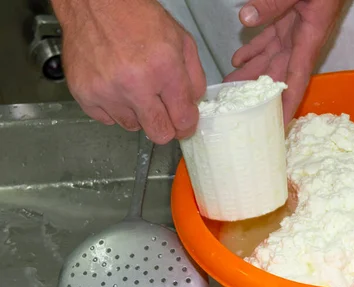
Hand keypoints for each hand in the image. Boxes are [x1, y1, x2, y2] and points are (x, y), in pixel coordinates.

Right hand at [51, 0, 205, 143]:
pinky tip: (117, 87)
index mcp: (163, 68)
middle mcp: (135, 84)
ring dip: (139, 114)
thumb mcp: (181, 41)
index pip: (183, 119)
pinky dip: (115, 108)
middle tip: (164, 112)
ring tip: (135, 88)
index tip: (185, 123)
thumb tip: (193, 106)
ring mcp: (107, 91)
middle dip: (166, 126)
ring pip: (133, 127)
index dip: (187, 124)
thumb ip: (194, 78)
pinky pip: (107, 120)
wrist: (94, 3)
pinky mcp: (85, 95)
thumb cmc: (136, 17)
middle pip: (159, 133)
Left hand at [225, 0, 343, 123]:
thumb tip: (245, 19)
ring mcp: (295, 30)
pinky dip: (253, 49)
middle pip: (277, 74)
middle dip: (259, 93)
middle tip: (237, 109)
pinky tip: (238, 58)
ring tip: (231, 88)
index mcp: (308, 39)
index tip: (278, 126)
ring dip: (251, 73)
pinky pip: (269, 39)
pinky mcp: (289, 19)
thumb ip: (274, 3)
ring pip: (270, 58)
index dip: (287, 105)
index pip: (296, 80)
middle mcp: (302, 41)